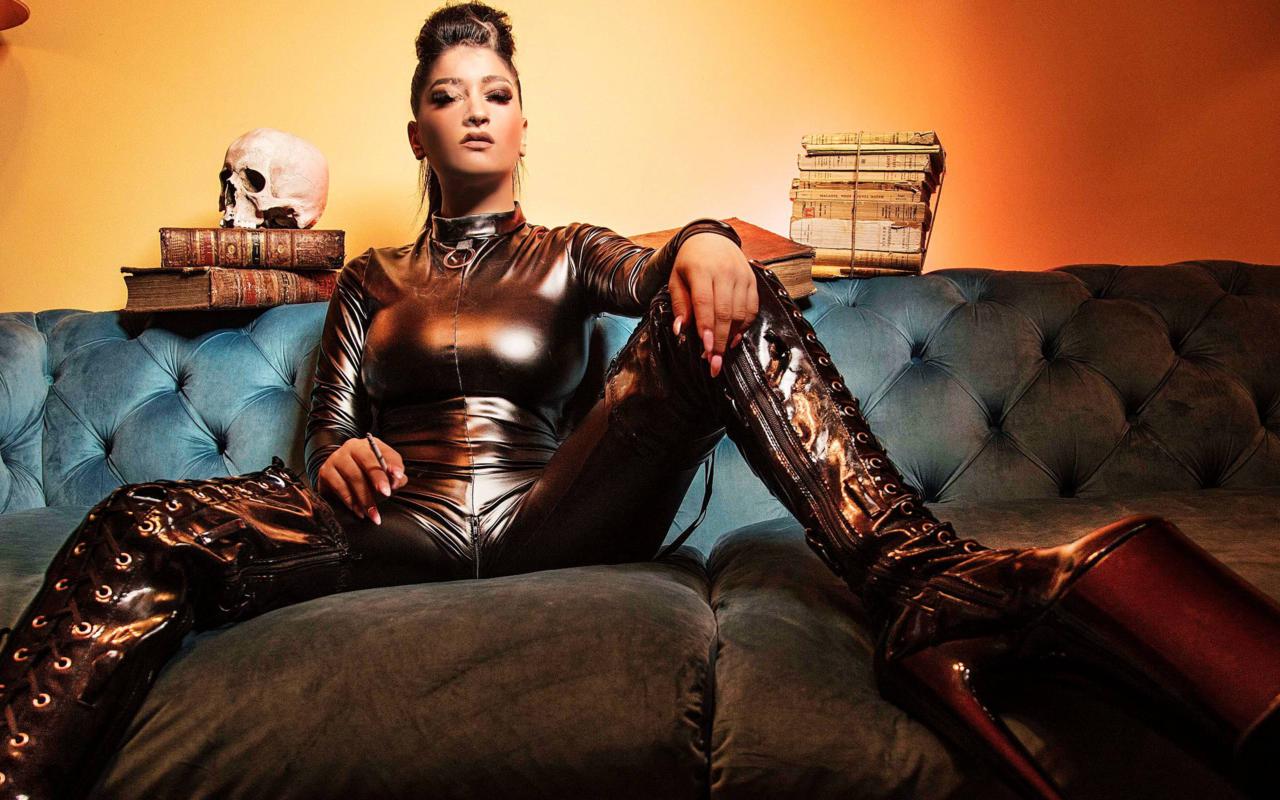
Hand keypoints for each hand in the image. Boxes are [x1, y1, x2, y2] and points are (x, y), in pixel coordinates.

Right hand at [316, 435, 407, 524]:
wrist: (336, 482)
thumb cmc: (365, 478)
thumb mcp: (383, 477)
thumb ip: (394, 479)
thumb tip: (397, 482)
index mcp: (371, 445)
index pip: (385, 453)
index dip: (393, 464)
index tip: (398, 476)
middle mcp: (353, 447)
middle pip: (367, 461)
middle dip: (378, 478)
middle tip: (386, 493)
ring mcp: (337, 458)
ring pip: (354, 477)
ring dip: (365, 498)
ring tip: (373, 513)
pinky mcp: (326, 471)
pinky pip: (340, 487)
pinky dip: (351, 502)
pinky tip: (359, 511)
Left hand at [667, 232, 758, 377]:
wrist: (711, 238)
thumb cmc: (690, 262)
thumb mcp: (676, 278)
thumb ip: (679, 304)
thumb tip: (680, 330)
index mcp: (702, 270)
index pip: (705, 302)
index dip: (706, 327)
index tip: (706, 349)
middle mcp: (724, 272)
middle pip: (725, 312)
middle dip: (720, 340)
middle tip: (714, 362)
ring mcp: (741, 276)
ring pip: (740, 312)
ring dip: (731, 336)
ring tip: (721, 352)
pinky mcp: (752, 281)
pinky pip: (751, 308)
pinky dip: (744, 326)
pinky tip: (734, 338)